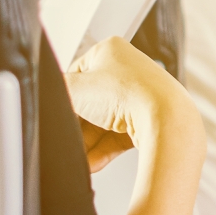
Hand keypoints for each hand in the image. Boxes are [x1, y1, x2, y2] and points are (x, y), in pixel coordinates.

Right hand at [64, 37, 188, 166]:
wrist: (166, 119)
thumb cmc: (128, 93)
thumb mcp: (76, 88)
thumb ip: (57, 89)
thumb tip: (49, 94)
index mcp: (110, 50)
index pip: (78, 75)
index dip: (67, 96)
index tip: (59, 112)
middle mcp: (128, 71)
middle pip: (90, 104)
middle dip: (77, 126)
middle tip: (67, 138)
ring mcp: (140, 96)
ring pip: (104, 123)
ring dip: (87, 143)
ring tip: (78, 157)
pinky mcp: (148, 120)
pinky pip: (118, 137)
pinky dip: (102, 150)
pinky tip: (91, 163)